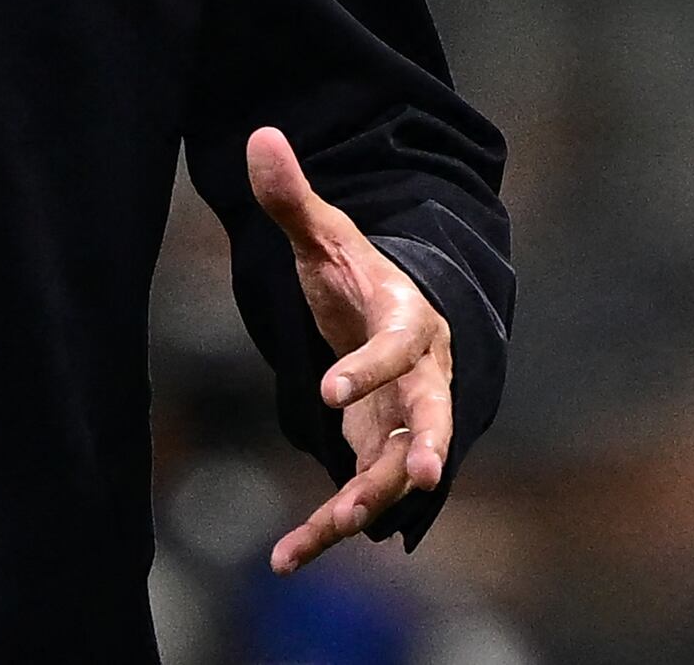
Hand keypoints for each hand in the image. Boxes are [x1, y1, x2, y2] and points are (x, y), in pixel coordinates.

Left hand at [245, 125, 454, 575]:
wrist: (399, 313)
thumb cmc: (360, 272)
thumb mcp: (324, 235)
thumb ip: (292, 198)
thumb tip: (259, 135)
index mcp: (409, 319)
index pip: (398, 345)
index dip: (368, 367)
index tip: (330, 391)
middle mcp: (421, 376)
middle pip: (433, 415)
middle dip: (428, 446)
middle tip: (421, 478)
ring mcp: (407, 420)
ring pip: (396, 469)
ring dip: (366, 502)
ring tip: (325, 533)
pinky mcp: (383, 453)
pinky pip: (362, 495)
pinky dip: (328, 528)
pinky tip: (287, 558)